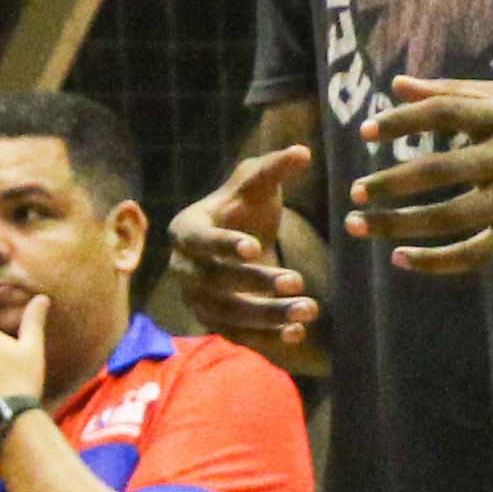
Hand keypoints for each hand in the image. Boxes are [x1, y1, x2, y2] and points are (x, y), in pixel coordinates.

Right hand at [169, 142, 320, 348]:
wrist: (233, 240)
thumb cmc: (241, 206)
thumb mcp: (255, 183)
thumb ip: (275, 168)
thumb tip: (302, 153)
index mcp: (186, 229)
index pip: (201, 241)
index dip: (225, 246)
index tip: (257, 248)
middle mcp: (184, 268)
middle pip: (216, 282)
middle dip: (256, 283)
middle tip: (297, 281)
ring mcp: (196, 299)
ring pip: (228, 314)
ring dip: (267, 316)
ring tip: (308, 310)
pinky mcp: (214, 323)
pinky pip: (236, 336)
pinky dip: (265, 339)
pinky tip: (297, 334)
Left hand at [354, 68, 492, 274]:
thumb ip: (456, 91)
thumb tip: (398, 85)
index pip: (444, 111)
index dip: (403, 121)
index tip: (366, 132)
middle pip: (439, 169)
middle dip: (389, 183)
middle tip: (354, 193)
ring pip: (449, 216)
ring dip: (400, 225)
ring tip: (362, 226)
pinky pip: (474, 251)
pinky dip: (436, 261)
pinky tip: (403, 261)